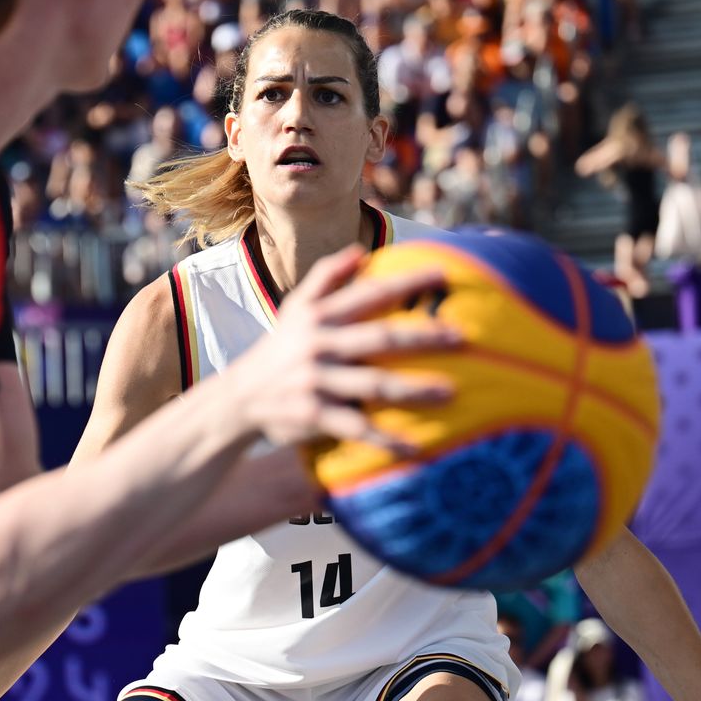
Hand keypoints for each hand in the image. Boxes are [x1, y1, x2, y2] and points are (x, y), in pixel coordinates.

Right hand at [228, 246, 461, 453]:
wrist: (239, 398)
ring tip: (450, 390)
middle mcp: (317, 345)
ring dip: (413, 388)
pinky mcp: (312, 414)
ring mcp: (315, 381)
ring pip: (372, 384)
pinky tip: (416, 448)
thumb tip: (361, 251)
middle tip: (461, 336)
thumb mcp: (295, 308)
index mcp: (318, 316)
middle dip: (421, 336)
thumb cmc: (280, 347)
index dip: (405, 283)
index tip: (443, 275)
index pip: (368, 294)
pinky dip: (386, 440)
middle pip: (378, 337)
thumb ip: (326, 277)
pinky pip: (356, 427)